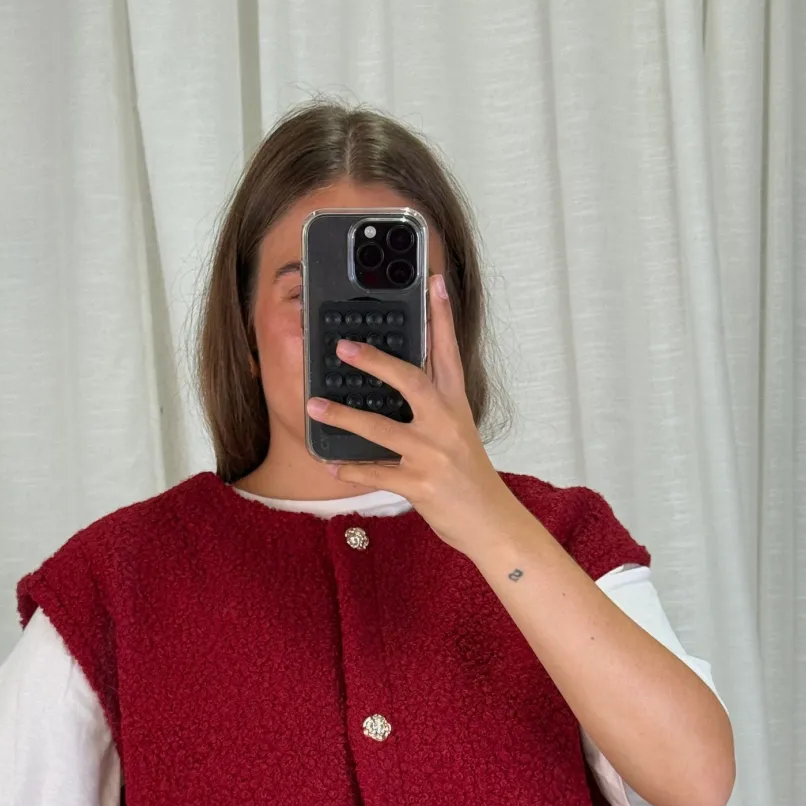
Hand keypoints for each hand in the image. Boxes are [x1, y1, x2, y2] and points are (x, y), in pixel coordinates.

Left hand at [306, 273, 513, 553]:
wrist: (491, 522)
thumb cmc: (469, 477)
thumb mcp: (458, 434)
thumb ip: (434, 408)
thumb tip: (399, 384)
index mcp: (456, 407)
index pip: (449, 353)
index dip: (442, 317)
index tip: (433, 283)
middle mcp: (446, 425)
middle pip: (410, 381)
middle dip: (375, 361)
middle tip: (343, 347)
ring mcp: (433, 455)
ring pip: (382, 428)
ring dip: (345, 417)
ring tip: (315, 406)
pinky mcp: (421, 485)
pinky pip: (377, 472)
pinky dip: (352, 468)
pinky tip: (332, 462)